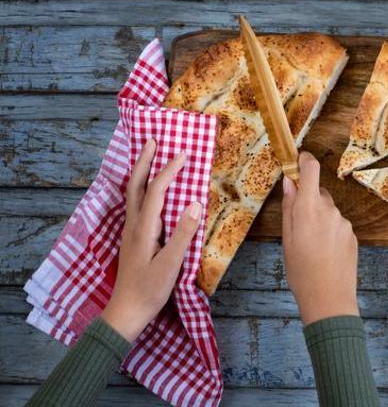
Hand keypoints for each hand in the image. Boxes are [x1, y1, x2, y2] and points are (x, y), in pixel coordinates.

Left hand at [101, 139, 201, 342]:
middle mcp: (133, 225)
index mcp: (143, 229)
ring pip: (132, 193)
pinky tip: (148, 189)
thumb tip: (194, 204)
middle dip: (144, 162)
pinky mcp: (133, 238)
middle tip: (153, 141)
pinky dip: (142, 187)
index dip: (169, 171)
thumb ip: (182, 235)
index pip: (155, 192)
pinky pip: (135, 204)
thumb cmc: (150, 290)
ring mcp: (130, 232)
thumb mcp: (171, 265)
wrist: (126, 312)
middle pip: (135, 186)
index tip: (184, 154)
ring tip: (149, 156)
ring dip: (140, 171)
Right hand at [281, 152, 359, 324]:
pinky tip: (324, 252)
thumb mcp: (287, 239)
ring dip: (319, 219)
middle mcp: (330, 210)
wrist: (329, 298)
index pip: (312, 170)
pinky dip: (329, 232)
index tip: (298, 160)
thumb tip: (289, 182)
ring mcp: (344, 223)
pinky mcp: (352, 235)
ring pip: (328, 211)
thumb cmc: (301, 271)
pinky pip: (337, 225)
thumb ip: (290, 208)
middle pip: (319, 193)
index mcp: (310, 209)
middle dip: (308, 202)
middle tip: (297, 226)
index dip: (305, 161)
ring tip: (310, 246)